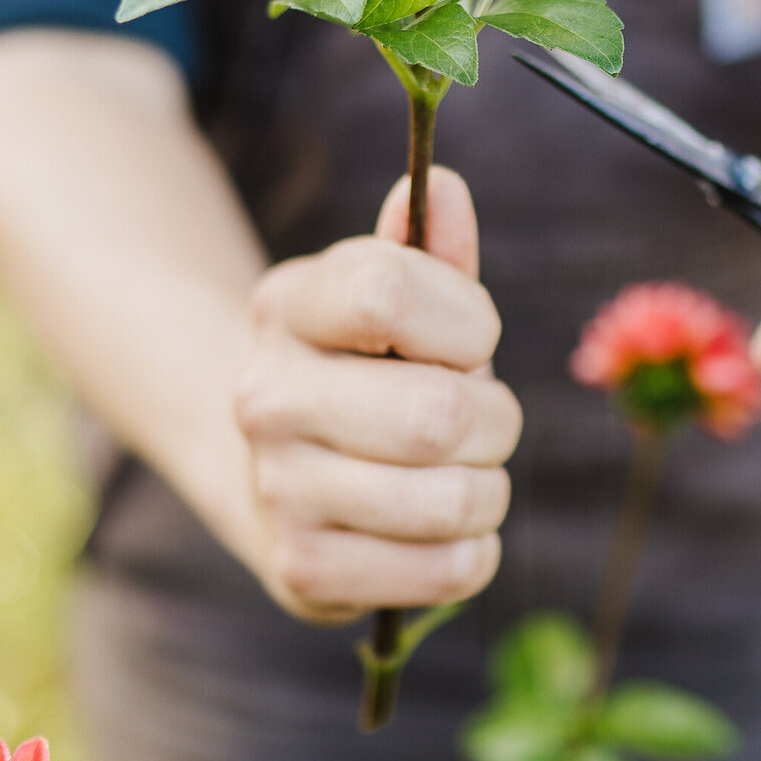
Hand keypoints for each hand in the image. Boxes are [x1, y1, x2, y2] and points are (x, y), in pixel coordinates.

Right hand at [234, 168, 521, 619]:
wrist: (280, 477)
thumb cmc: (371, 373)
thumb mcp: (400, 301)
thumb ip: (431, 250)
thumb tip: (448, 189)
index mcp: (288, 305)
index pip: (388, 292)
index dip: (466, 319)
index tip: (472, 338)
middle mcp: (266, 395)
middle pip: (435, 413)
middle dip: (494, 419)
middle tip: (479, 422)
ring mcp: (278, 488)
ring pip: (450, 500)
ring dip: (489, 490)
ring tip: (461, 476)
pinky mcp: (304, 569)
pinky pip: (447, 571)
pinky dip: (472, 554)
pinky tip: (439, 532)